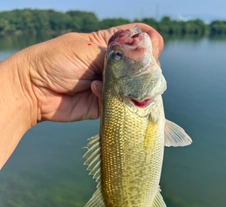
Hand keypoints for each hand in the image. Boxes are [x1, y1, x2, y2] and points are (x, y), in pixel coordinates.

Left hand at [20, 23, 163, 122]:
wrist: (33, 91)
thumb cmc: (55, 61)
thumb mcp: (86, 49)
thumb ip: (117, 55)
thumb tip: (146, 59)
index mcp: (108, 45)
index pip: (139, 39)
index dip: (149, 44)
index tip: (151, 51)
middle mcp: (113, 66)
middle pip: (142, 67)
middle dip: (142, 71)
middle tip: (132, 74)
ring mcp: (110, 87)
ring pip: (135, 89)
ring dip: (129, 89)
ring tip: (111, 85)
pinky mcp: (105, 106)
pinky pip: (122, 106)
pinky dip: (115, 101)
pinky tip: (94, 92)